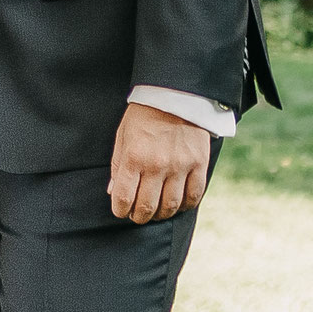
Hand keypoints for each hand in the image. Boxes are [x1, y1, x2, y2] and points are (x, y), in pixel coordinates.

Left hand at [108, 102, 211, 225]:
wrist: (175, 95)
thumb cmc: (144, 115)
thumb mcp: (123, 136)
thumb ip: (118, 165)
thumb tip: (113, 193)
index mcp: (134, 157)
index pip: (124, 197)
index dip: (120, 210)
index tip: (121, 210)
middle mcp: (156, 164)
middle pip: (147, 207)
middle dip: (139, 217)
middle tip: (138, 215)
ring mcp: (180, 165)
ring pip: (170, 206)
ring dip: (161, 214)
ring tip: (157, 211)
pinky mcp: (199, 163)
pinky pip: (194, 195)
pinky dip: (185, 205)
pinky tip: (178, 204)